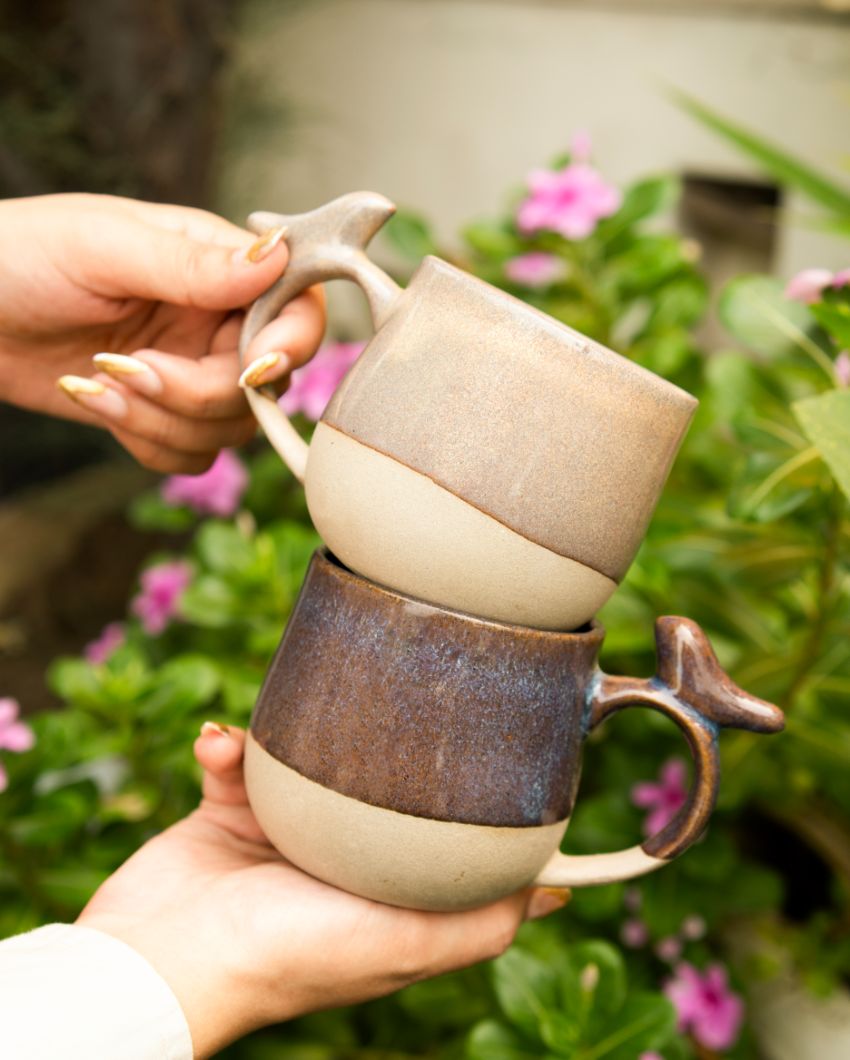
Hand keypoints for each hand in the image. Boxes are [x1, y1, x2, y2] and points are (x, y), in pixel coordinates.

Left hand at [0, 194, 324, 471]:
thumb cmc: (21, 256)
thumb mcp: (105, 249)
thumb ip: (193, 265)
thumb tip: (275, 258)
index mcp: (218, 265)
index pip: (299, 309)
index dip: (290, 346)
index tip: (250, 369)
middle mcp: (217, 321)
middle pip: (264, 387)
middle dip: (196, 392)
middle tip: (130, 368)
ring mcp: (192, 369)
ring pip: (229, 430)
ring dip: (161, 419)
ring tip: (98, 381)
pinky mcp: (162, 412)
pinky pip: (191, 454)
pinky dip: (147, 442)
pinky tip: (97, 402)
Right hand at [78, 723, 569, 1057]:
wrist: (164, 956)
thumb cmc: (289, 955)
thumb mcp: (404, 945)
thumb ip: (479, 924)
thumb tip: (556, 894)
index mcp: (380, 889)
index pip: (430, 834)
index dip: (456, 794)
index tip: (479, 739)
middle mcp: (335, 859)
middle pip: (369, 782)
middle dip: (368, 741)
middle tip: (378, 690)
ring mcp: (279, 833)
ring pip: (303, 757)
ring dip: (290, 737)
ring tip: (279, 727)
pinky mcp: (227, 813)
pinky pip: (238, 760)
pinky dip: (228, 750)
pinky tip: (219, 746)